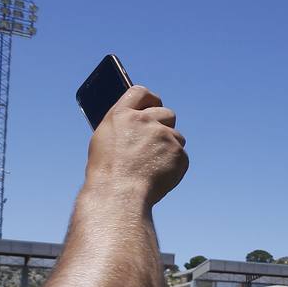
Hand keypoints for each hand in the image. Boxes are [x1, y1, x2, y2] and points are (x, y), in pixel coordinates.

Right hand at [84, 85, 188, 207]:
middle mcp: (145, 120)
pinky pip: (181, 156)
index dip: (150, 99)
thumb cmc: (107, 172)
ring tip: (153, 165)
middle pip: (167, 113)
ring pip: (177, 136)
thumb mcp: (105, 140)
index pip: (141, 93)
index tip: (154, 105)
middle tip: (156, 143)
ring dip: (170, 148)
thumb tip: (137, 119)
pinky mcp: (178, 153)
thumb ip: (124, 125)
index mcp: (122, 114)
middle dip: (164, 126)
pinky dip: (174, 166)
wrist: (119, 193)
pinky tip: (160, 175)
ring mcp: (164, 135)